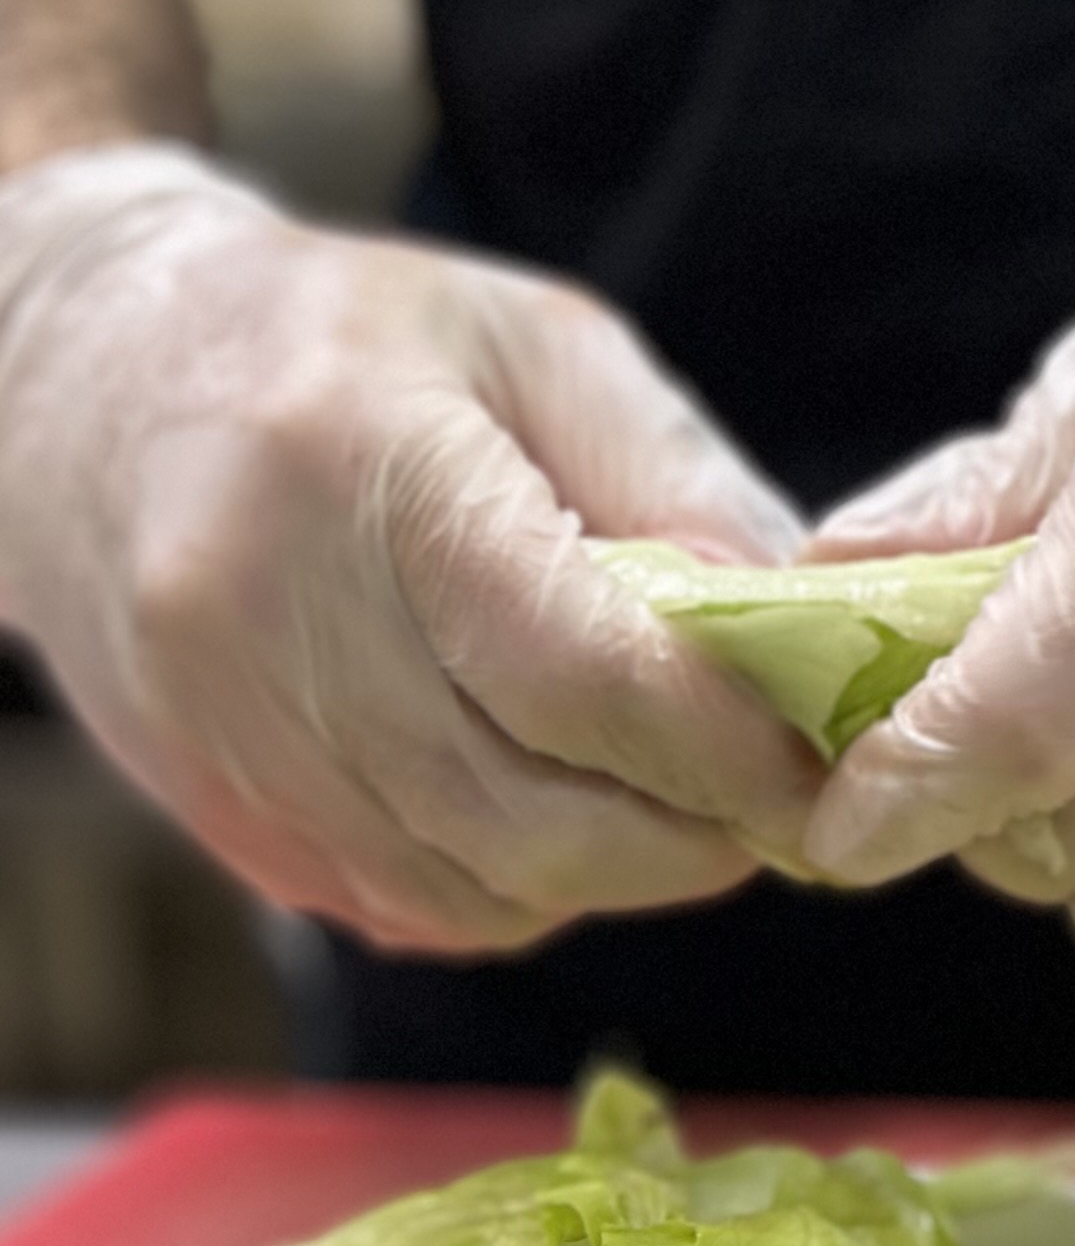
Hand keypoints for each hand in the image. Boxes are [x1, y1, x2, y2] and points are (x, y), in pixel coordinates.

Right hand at [0, 143, 819, 951]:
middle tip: (786, 805)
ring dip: (614, 874)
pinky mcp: (221, 817)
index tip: (820, 766)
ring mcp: (230, 740)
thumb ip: (672, 475)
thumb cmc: (345, 342)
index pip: (572, 666)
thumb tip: (796, 616)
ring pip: (476, 887)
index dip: (717, 742)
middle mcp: (271, 623)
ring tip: (693, 805)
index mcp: (362, 468)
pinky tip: (564, 811)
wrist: (83, 392)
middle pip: (529, 814)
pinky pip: (409, 906)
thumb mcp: (534, 340)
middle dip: (691, 834)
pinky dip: (518, 887)